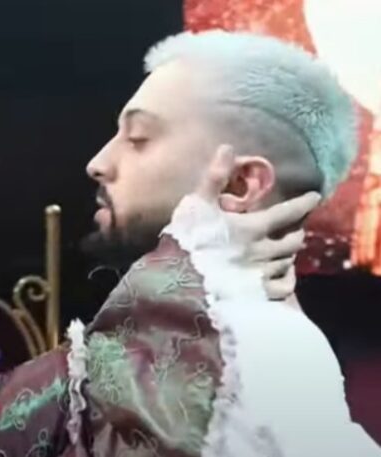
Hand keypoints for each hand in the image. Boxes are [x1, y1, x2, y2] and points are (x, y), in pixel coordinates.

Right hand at [195, 145, 320, 299]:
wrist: (178, 282)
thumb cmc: (187, 239)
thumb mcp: (197, 204)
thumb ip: (214, 177)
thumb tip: (228, 147)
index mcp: (252, 227)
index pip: (288, 213)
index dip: (303, 203)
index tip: (314, 197)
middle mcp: (263, 251)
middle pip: (292, 240)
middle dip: (296, 231)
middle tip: (296, 227)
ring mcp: (261, 275)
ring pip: (287, 262)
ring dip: (289, 254)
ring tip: (287, 250)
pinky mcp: (257, 295)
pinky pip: (284, 287)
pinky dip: (288, 278)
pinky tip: (284, 275)